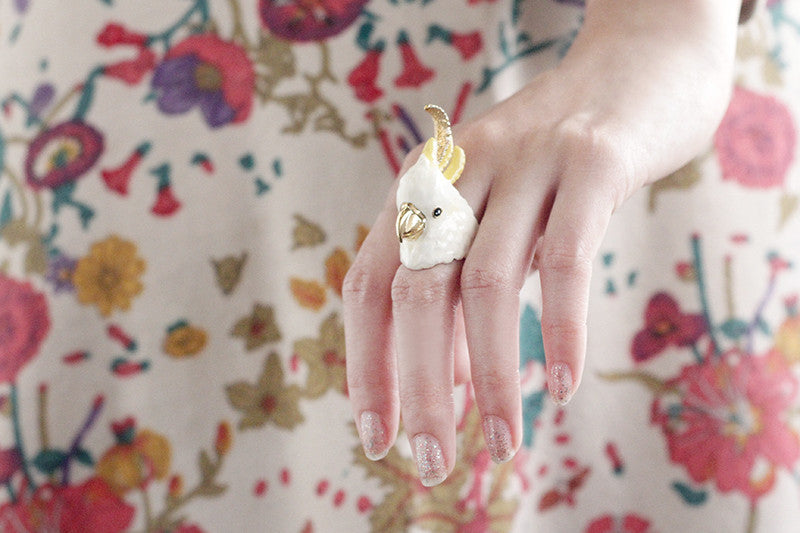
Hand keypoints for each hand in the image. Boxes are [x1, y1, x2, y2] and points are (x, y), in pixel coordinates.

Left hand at [344, 0, 742, 485]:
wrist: (634, 72)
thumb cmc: (553, 167)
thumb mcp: (492, 224)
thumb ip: (460, 295)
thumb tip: (442, 384)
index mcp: (420, 187)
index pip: (368, 284)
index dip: (367, 365)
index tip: (378, 438)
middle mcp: (457, 170)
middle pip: (414, 291)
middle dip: (418, 388)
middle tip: (433, 463)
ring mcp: (522, 162)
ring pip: (485, 282)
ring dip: (488, 375)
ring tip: (504, 444)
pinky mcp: (589, 162)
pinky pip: (566, 259)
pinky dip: (559, 329)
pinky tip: (558, 384)